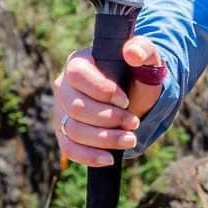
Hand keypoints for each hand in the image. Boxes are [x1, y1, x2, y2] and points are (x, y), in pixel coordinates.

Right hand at [52, 35, 166, 167]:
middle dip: (109, 119)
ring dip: (104, 139)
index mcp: (78, 63)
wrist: (135, 97)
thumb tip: (132, 52)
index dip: (102, 91)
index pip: (78, 75)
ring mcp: (61, 111)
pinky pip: (69, 148)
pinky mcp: (65, 133)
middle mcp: (64, 86)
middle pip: (77, 108)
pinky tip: (110, 158)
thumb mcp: (146, 59)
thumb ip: (143, 49)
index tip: (125, 100)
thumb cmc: (136, 74)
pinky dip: (89, 156)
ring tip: (130, 139)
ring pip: (74, 130)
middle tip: (134, 123)